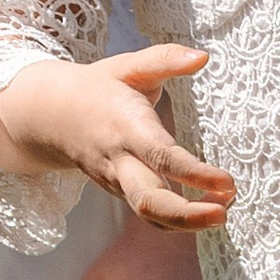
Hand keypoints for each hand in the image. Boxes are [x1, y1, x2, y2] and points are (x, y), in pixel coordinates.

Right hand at [0, 44, 236, 229]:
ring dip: (187, 222)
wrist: (52, 115)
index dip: (195, 175)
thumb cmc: (99, 87)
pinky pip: (148, 213)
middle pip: (149, 201)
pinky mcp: (120, 191)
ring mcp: (117, 181)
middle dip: (187, 216)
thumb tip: (203, 57)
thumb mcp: (129, 66)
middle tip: (224, 213)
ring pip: (149, 214)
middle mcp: (120, 161)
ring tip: (224, 212)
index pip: (161, 157)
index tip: (228, 182)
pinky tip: (207, 211)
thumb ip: (166, 59)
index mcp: (126, 127)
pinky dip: (177, 220)